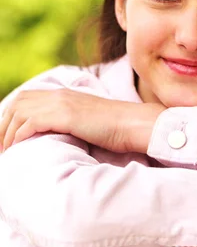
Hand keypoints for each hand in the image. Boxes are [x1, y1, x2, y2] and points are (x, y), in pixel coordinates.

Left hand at [0, 88, 165, 153]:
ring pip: (19, 113)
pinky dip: (19, 136)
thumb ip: (71, 123)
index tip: (5, 137)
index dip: (10, 116)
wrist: (134, 124)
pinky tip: (18, 148)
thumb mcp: (89, 122)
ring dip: (7, 133)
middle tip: (1, 147)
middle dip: (3, 125)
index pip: (26, 99)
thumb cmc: (117, 129)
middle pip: (17, 104)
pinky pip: (30, 123)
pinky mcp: (64, 115)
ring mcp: (61, 103)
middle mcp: (59, 95)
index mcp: (64, 95)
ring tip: (6, 152)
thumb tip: (59, 137)